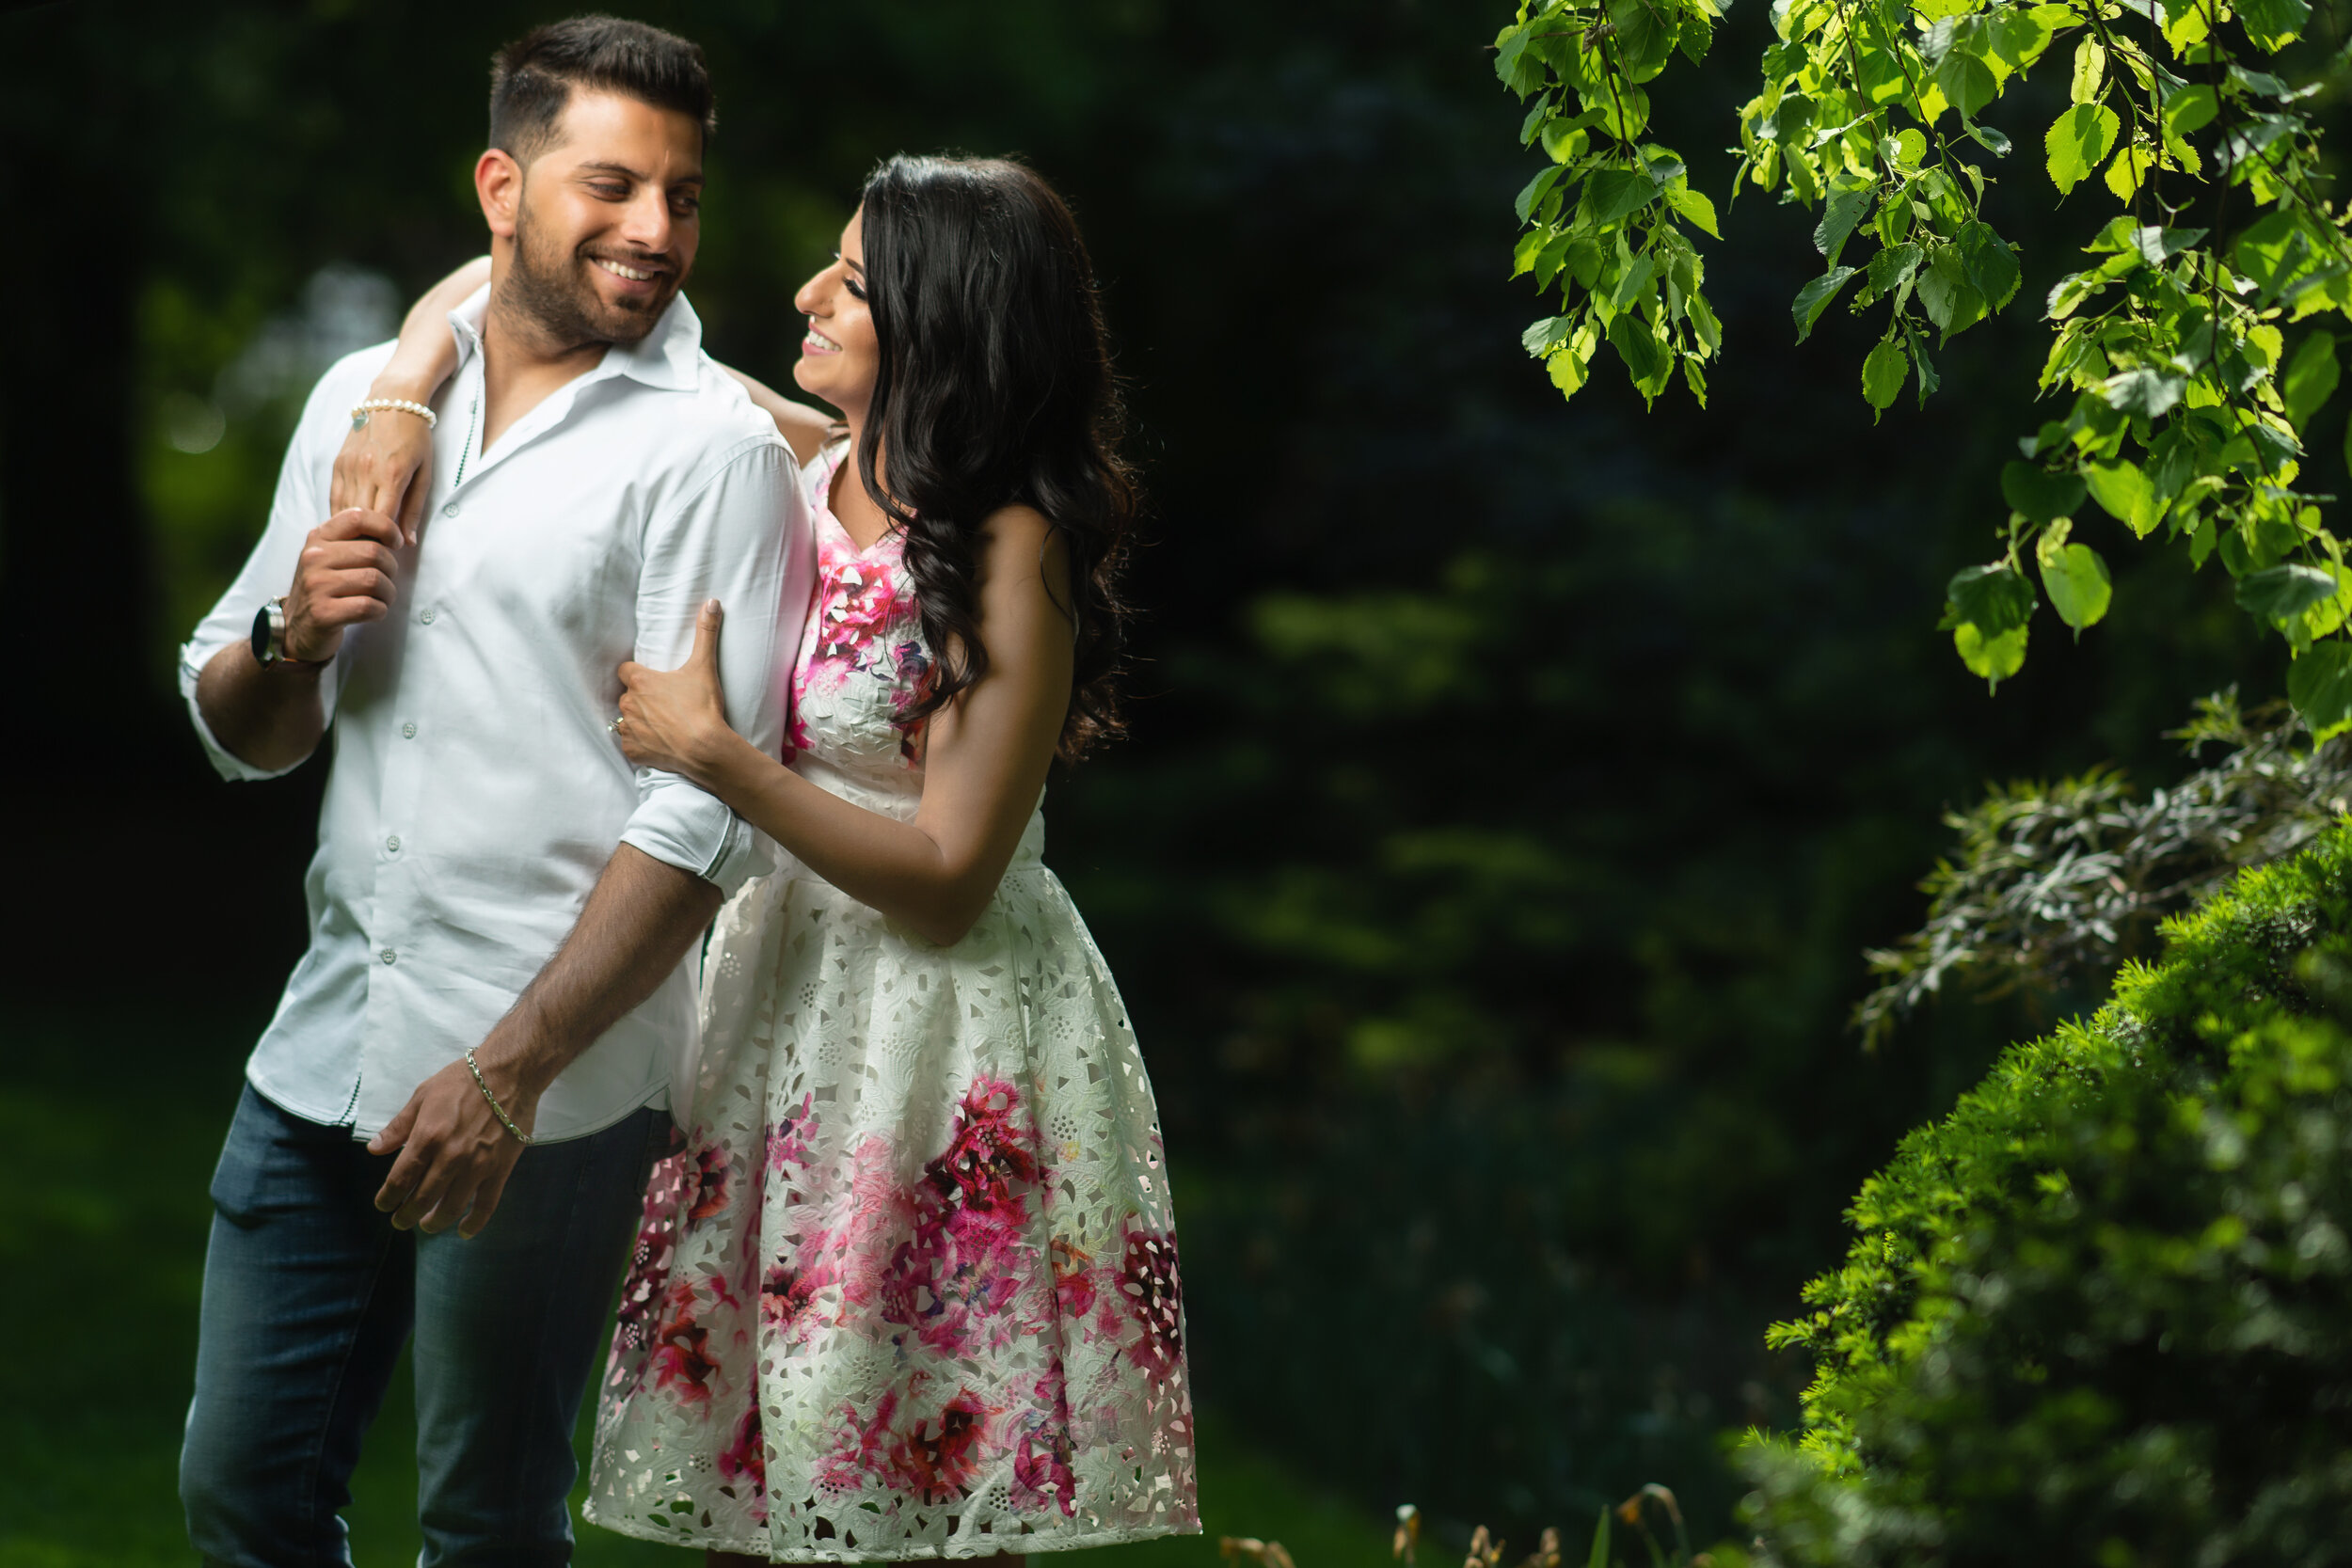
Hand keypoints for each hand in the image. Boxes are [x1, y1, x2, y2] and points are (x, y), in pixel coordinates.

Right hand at [287, 508, 403, 662]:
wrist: (297, 627)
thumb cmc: (325, 588)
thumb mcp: (331, 556)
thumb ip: (356, 540)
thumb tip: (396, 529)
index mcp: (318, 538)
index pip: (358, 516)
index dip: (386, 527)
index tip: (396, 543)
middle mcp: (314, 558)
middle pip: (374, 552)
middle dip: (391, 569)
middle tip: (386, 580)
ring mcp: (316, 585)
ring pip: (374, 580)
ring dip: (388, 593)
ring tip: (381, 598)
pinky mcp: (323, 613)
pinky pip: (369, 606)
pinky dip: (380, 610)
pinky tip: (373, 612)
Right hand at [329, 392, 435, 546]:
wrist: (392, 400)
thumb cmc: (417, 438)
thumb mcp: (425, 473)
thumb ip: (415, 509)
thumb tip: (408, 543)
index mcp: (392, 475)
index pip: (382, 521)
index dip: (384, 543)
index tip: (389, 556)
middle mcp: (366, 471)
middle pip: (359, 520)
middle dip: (364, 541)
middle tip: (369, 560)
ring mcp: (348, 466)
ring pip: (343, 511)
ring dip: (348, 531)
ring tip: (355, 549)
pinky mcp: (337, 463)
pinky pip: (335, 497)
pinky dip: (339, 515)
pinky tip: (344, 529)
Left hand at [367, 1052, 537, 1237]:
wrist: (510, 1073)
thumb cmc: (463, 1080)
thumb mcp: (423, 1096)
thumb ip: (398, 1127)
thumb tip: (374, 1150)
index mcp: (427, 1138)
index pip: (399, 1180)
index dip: (387, 1198)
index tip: (383, 1205)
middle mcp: (450, 1157)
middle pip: (422, 1199)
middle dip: (406, 1215)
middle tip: (400, 1221)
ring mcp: (477, 1166)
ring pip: (451, 1207)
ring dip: (434, 1222)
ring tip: (427, 1225)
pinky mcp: (500, 1169)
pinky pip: (486, 1205)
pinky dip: (474, 1223)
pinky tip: (464, 1231)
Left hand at [617, 599, 734, 780]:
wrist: (706, 748)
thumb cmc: (703, 707)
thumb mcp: (704, 666)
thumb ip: (705, 633)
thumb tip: (712, 602)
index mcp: (641, 681)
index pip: (625, 670)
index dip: (637, 673)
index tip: (652, 679)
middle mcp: (629, 703)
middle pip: (628, 695)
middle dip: (641, 699)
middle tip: (665, 704)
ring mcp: (629, 728)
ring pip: (627, 720)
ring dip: (639, 721)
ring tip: (663, 725)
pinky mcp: (633, 750)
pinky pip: (630, 745)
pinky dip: (641, 744)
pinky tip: (659, 743)